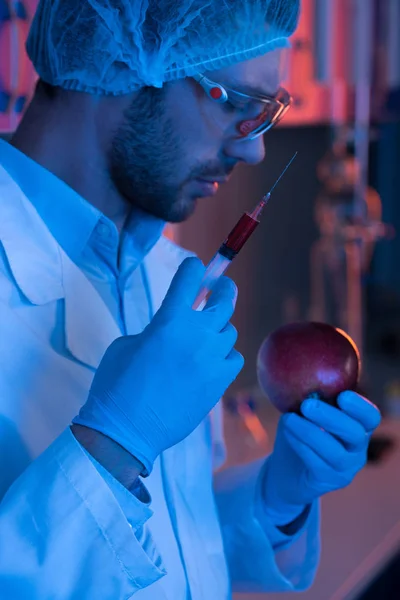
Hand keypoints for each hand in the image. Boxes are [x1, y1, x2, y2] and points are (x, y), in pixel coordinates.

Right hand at [73, 257, 243, 475]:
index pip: (189, 279)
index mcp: (169, 320)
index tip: (195, 267)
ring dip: (218, 329)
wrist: (126, 430)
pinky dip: (225, 355)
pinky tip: (212, 361)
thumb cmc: (116, 385)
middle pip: (225, 299)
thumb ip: (154, 330)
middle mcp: (197, 334)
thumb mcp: (126, 345)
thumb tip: (170, 330)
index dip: (193, 269)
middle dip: (224, 288)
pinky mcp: (220, 383)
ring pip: (229, 331)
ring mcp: (212, 359)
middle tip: (221, 287)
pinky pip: (233, 358)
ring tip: (205, 337)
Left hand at [263, 391, 380, 521]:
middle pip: (355, 434)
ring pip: (335, 452)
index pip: (370, 417)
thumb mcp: (306, 414)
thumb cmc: (300, 433)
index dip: (360, 407)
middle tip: (307, 405)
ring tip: (289, 419)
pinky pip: (317, 463)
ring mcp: (344, 468)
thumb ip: (312, 401)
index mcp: (358, 427)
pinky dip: (300, 445)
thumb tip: (305, 388)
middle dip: (332, 417)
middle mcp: (357, 449)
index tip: (342, 396)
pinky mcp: (327, 481)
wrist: (287, 470)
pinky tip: (288, 433)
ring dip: (310, 432)